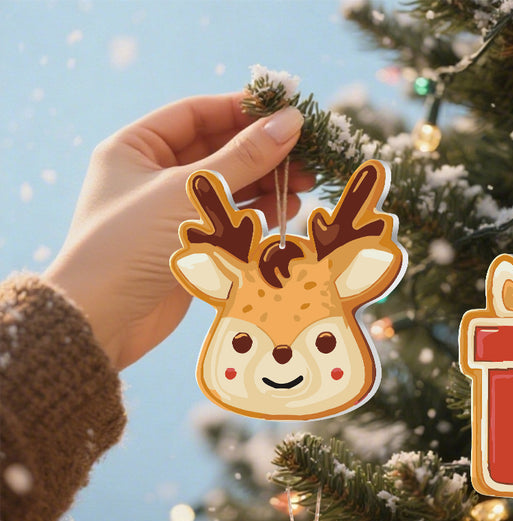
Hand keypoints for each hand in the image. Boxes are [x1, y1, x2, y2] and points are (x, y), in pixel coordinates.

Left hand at [44, 93, 312, 369]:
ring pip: (229, 188)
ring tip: (306, 183)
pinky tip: (287, 209)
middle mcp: (152, 176)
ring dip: (267, 184)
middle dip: (263, 152)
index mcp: (135, 148)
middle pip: (218, 151)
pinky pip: (230, 222)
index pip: (197, 115)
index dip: (242, 111)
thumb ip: (244, 157)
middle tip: (307, 154)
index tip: (287, 111)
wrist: (104, 318)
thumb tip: (290, 121)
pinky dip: (259, 215)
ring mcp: (171, 214)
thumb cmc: (134, 243)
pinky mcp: (188, 249)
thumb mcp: (190, 192)